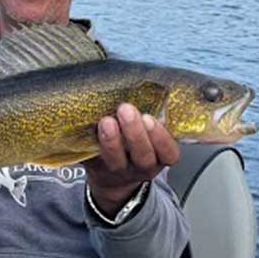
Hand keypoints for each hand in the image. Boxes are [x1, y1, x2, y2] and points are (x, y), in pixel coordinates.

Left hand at [83, 103, 180, 217]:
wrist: (112, 172)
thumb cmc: (134, 141)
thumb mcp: (149, 132)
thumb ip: (150, 115)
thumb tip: (147, 85)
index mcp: (160, 155)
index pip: (169, 152)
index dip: (161, 137)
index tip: (149, 118)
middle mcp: (142, 166)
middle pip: (143, 156)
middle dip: (135, 133)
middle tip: (126, 110)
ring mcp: (119, 170)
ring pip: (117, 161)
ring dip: (111, 141)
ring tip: (106, 121)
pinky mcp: (97, 169)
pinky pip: (94, 160)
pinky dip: (91, 144)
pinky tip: (89, 129)